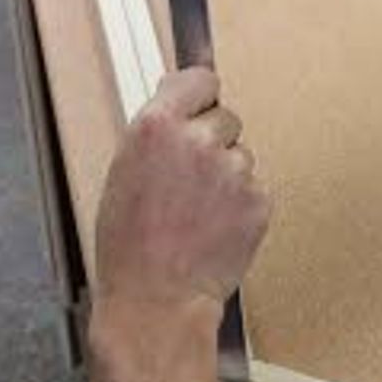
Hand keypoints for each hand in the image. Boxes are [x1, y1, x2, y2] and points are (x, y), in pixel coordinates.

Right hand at [90, 66, 271, 317]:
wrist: (156, 301)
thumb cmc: (129, 248)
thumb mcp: (123, 173)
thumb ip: (156, 134)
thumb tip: (179, 108)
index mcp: (156, 126)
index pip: (200, 80)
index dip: (199, 97)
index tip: (200, 105)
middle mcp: (198, 140)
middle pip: (225, 118)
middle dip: (213, 141)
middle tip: (190, 179)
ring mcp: (233, 170)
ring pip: (241, 156)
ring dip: (227, 176)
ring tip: (197, 212)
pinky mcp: (258, 200)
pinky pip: (254, 188)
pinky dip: (241, 206)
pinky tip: (214, 228)